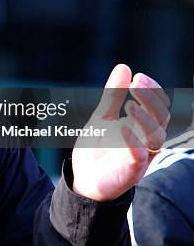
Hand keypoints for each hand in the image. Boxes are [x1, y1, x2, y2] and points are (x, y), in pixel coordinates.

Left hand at [72, 64, 170, 200]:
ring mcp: (141, 156)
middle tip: (136, 83)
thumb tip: (125, 66)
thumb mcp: (101, 116)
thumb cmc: (96, 147)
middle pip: (162, 118)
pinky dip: (134, 141)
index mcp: (142, 126)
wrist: (82, 178)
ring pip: (156, 137)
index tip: (139, 77)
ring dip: (145, 118)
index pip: (159, 106)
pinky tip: (122, 126)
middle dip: (152, 99)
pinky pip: (139, 156)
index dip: (153, 90)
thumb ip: (113, 95)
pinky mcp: (130, 171)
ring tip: (130, 104)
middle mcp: (146, 140)